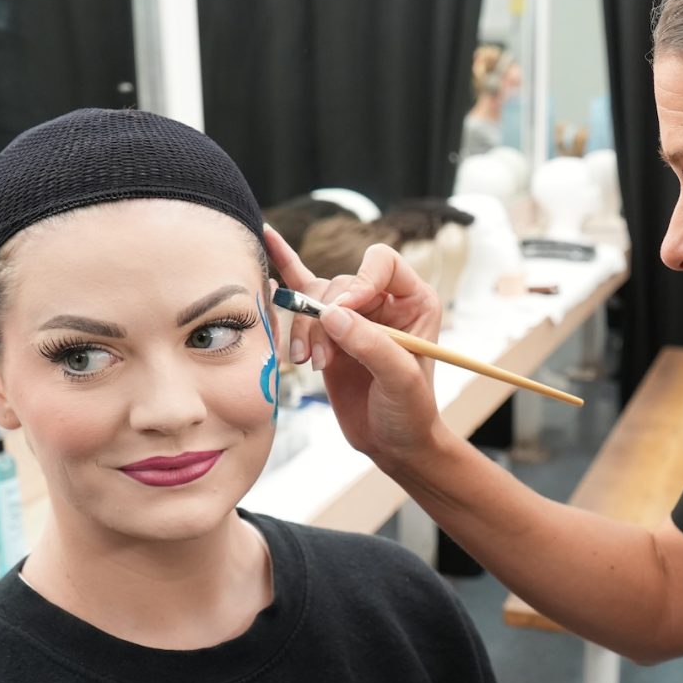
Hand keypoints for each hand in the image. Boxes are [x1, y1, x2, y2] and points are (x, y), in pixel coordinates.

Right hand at [263, 224, 445, 462]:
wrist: (393, 443)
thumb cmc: (409, 412)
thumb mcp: (399, 380)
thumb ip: (371, 345)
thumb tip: (332, 315)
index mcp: (413, 300)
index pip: (380, 263)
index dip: (359, 283)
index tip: (344, 316)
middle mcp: (383, 299)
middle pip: (340, 283)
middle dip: (324, 320)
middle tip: (321, 360)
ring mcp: (354, 313)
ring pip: (316, 298)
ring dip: (305, 329)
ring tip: (307, 362)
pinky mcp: (328, 330)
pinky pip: (304, 290)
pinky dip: (286, 266)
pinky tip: (269, 239)